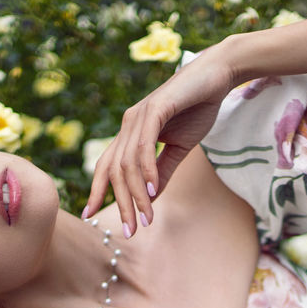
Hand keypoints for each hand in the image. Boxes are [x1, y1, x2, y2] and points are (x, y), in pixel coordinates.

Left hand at [82, 46, 237, 232]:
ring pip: (128, 163)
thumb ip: (162, 172)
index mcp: (130, 133)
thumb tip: (149, 198)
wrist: (217, 76)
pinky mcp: (155, 108)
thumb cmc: (197, 108)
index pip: (107, 166)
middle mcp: (128, 124)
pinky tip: (152, 189)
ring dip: (136, 194)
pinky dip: (147, 169)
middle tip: (129, 231)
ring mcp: (139, 115)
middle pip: (114, 170)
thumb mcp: (179, 148)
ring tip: (146, 218)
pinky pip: (145, 145)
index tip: (89, 215)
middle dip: (120, 204)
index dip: (97, 190)